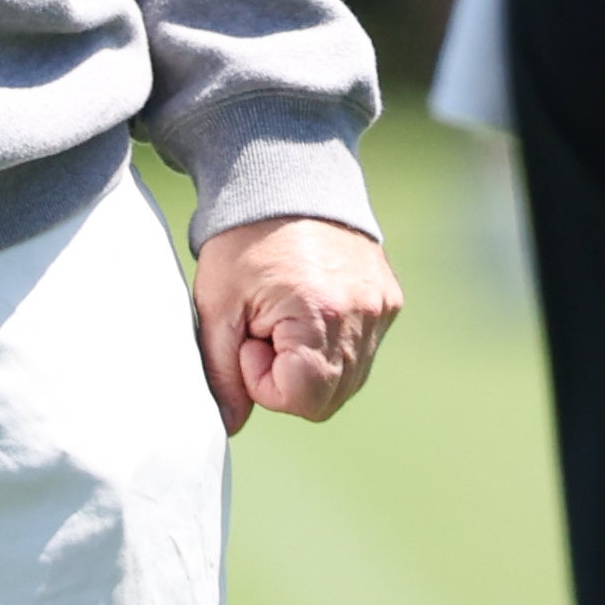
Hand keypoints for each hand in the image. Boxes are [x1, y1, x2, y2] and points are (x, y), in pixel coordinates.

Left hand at [192, 215, 399, 433]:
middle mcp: (362, 315)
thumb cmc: (243, 239)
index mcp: (319, 315)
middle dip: (290, 378)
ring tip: (286, 319)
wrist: (286, 178)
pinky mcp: (389, 300)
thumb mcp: (216, 305)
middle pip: (328, 397)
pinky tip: (308, 311)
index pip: (302, 400)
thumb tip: (228, 427)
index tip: (249, 340)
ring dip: (312, 365)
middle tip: (264, 331)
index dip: (265, 382)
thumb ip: (220, 373)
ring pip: (348, 380)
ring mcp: (381, 308)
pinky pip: (363, 352)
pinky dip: (333, 346)